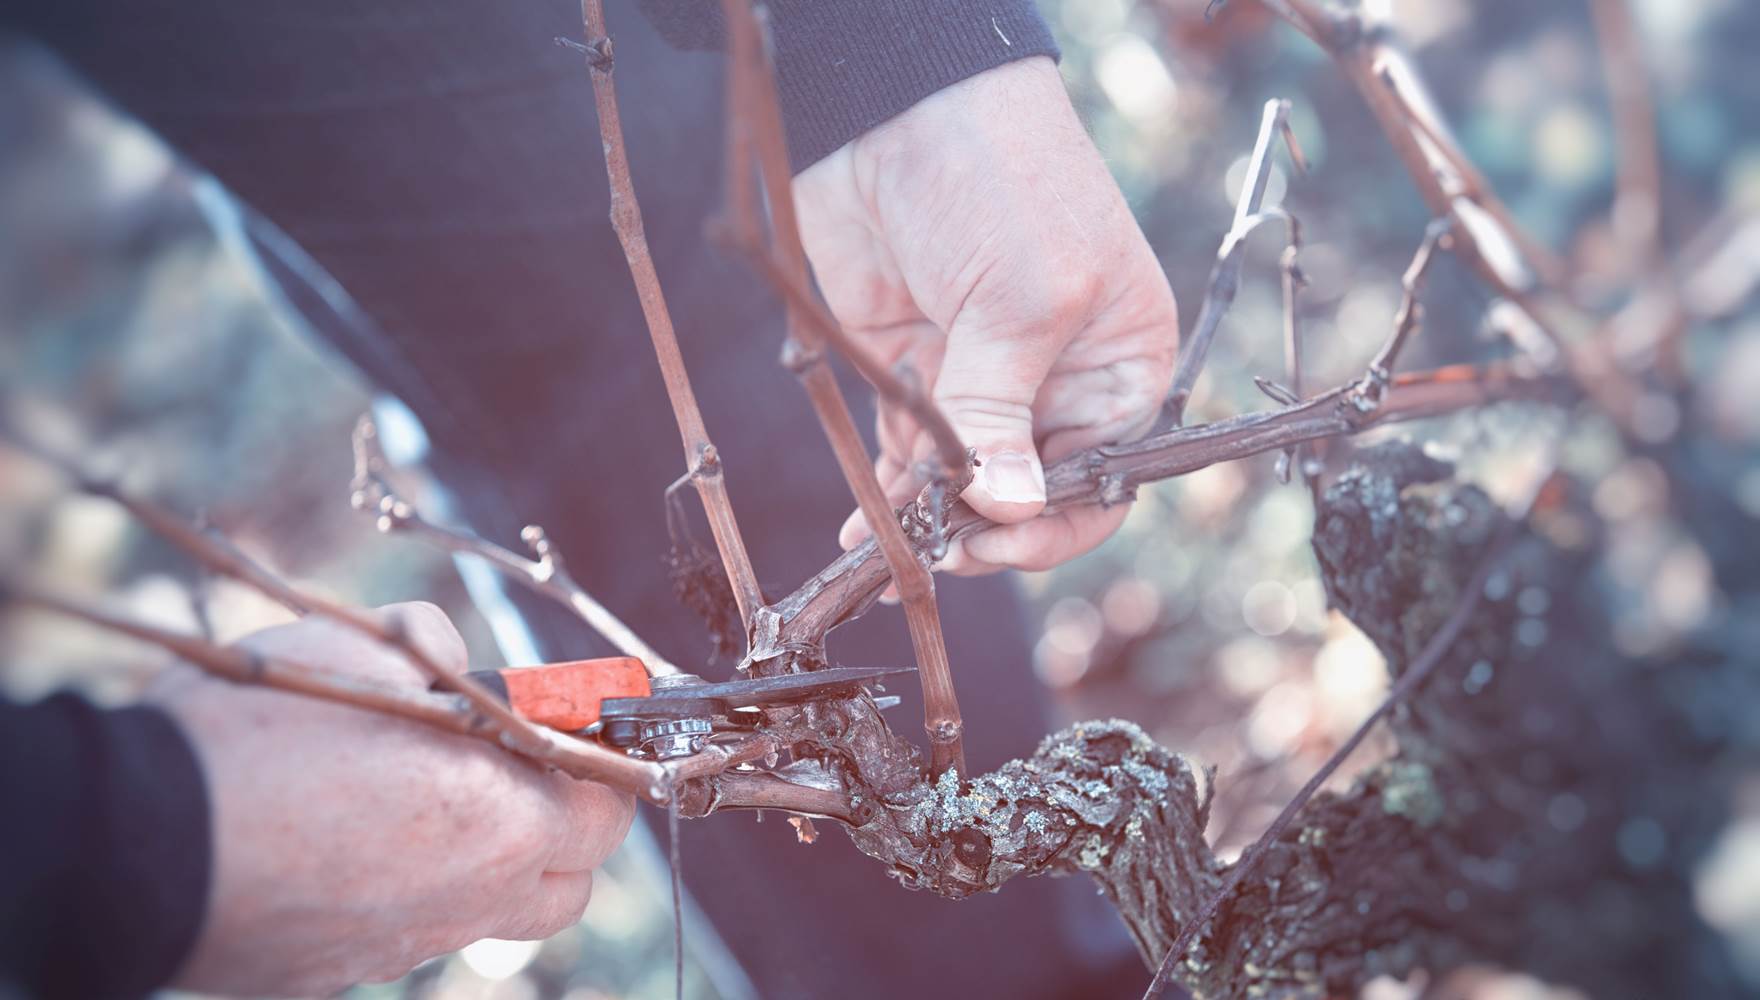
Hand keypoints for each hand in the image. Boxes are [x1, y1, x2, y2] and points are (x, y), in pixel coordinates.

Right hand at [152, 602, 633, 995]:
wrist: (139, 840)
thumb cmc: (259, 734)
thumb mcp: (355, 646)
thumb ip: (427, 642)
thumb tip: (446, 651)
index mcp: (504, 818)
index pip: (612, 804)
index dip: (601, 761)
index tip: (576, 731)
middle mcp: (472, 897)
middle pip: (569, 879)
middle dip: (562, 824)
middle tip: (515, 769)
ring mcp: (404, 947)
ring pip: (489, 914)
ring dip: (485, 863)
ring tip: (423, 804)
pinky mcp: (335, 973)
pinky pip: (399, 936)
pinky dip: (396, 894)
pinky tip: (340, 848)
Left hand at [795, 56, 1179, 574]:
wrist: (898, 105)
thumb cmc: (1001, 180)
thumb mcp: (1021, 300)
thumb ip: (1003, 413)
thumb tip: (1008, 512)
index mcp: (1120, 363)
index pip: (1105, 478)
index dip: (1054, 524)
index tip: (996, 545)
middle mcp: (1057, 380)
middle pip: (1030, 491)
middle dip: (985, 531)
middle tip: (936, 554)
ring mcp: (984, 376)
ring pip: (966, 482)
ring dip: (931, 522)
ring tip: (891, 556)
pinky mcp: (918, 368)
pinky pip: (912, 452)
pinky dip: (893, 491)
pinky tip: (869, 524)